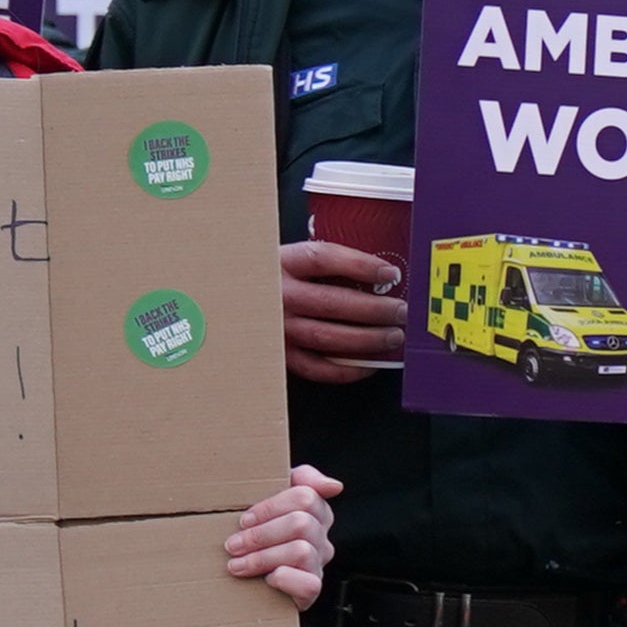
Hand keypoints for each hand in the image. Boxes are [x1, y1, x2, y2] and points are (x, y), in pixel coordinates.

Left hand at [222, 463, 337, 608]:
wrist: (249, 587)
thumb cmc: (258, 538)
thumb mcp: (270, 501)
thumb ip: (300, 480)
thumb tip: (334, 486)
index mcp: (316, 513)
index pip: (305, 496)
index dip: (270, 507)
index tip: (244, 520)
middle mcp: (322, 539)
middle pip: (301, 524)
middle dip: (261, 534)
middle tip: (233, 545)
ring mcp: (318, 566)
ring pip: (301, 552)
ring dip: (262, 558)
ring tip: (236, 565)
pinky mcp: (312, 592)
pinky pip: (308, 585)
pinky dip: (283, 580)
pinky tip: (266, 580)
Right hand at [279, 237, 408, 385]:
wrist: (226, 300)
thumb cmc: (267, 278)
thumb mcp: (286, 257)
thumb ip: (321, 261)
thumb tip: (377, 271)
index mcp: (280, 263)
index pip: (324, 258)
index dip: (360, 265)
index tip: (389, 273)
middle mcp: (277, 296)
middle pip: (333, 302)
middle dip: (375, 309)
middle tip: (401, 311)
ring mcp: (277, 328)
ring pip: (328, 337)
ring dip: (367, 339)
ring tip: (393, 336)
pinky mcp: (279, 355)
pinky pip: (317, 367)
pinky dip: (347, 369)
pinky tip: (369, 364)